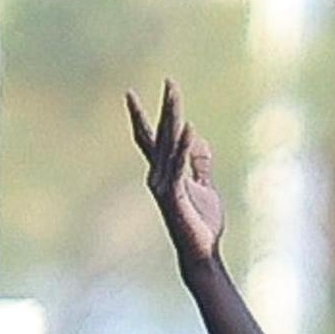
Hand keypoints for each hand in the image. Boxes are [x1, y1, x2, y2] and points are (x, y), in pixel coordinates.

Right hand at [126, 79, 224, 272]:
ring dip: (173, 119)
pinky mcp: (174, 195)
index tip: (130, 93)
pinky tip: (189, 128)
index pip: (149, 139)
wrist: (202, 251)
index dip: (143, 116)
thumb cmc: (201, 223)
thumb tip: (198, 139)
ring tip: (175, 95)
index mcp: (164, 172)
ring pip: (167, 145)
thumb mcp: (204, 187)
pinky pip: (178, 166)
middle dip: (166, 108)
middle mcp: (158, 175)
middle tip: (170, 82)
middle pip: (160, 135)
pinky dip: (183, 147)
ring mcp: (164, 185)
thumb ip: (199, 164)